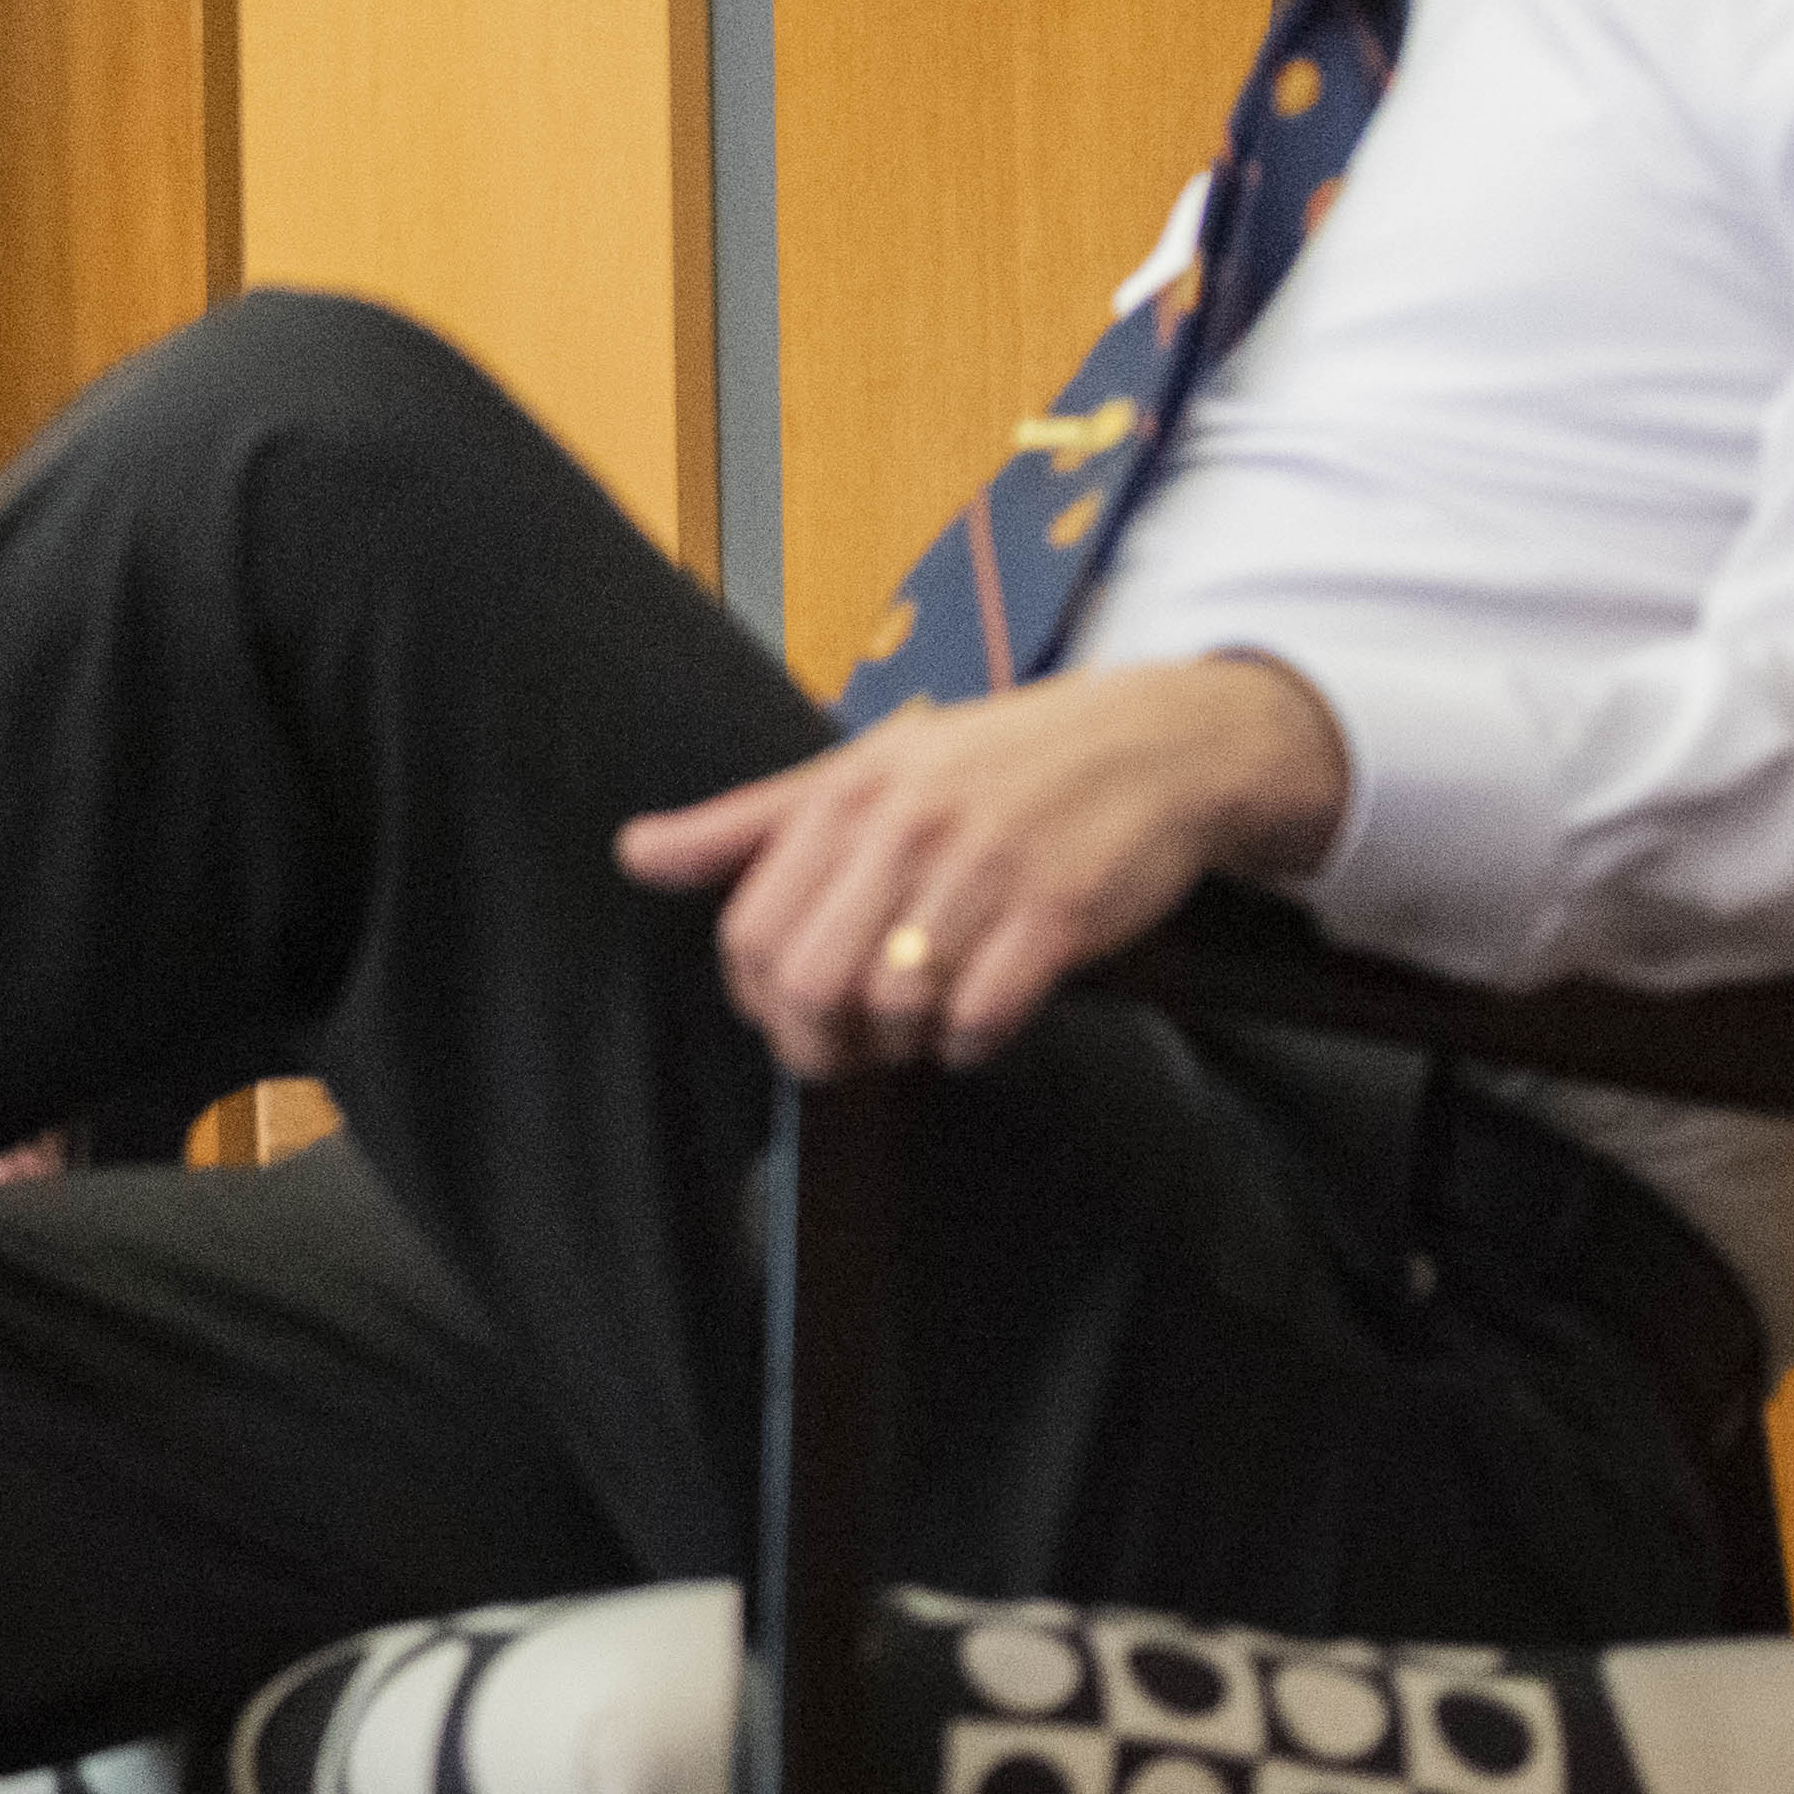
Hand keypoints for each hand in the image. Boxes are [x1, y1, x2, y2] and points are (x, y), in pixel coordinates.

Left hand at [616, 655, 1355, 1078]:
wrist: (1158, 744)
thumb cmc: (999, 762)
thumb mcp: (865, 769)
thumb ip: (749, 823)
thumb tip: (635, 854)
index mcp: (847, 797)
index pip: (753, 933)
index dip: (757, 1000)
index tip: (788, 1015)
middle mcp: (907, 829)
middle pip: (810, 983)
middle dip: (818, 1044)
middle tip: (850, 1050)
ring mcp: (986, 870)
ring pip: (895, 1006)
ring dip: (901, 1044)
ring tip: (922, 1025)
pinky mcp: (1059, 912)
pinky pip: (982, 1016)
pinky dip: (970, 1045)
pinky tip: (979, 1024)